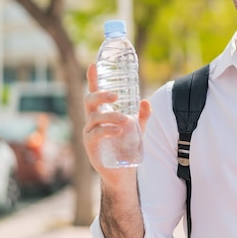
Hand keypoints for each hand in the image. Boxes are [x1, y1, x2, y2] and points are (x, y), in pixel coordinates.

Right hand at [83, 63, 150, 183]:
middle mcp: (93, 120)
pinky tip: (118, 131)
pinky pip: (95, 134)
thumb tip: (146, 101)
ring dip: (111, 116)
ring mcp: (90, 132)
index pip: (95, 93)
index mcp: (102, 113)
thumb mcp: (137, 129)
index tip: (93, 64)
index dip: (93, 79)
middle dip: (101, 94)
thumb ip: (142, 115)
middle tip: (116, 95)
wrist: (123, 172)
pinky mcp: (90, 145)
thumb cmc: (127, 147)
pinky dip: (107, 130)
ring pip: (94, 117)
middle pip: (90, 100)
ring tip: (126, 121)